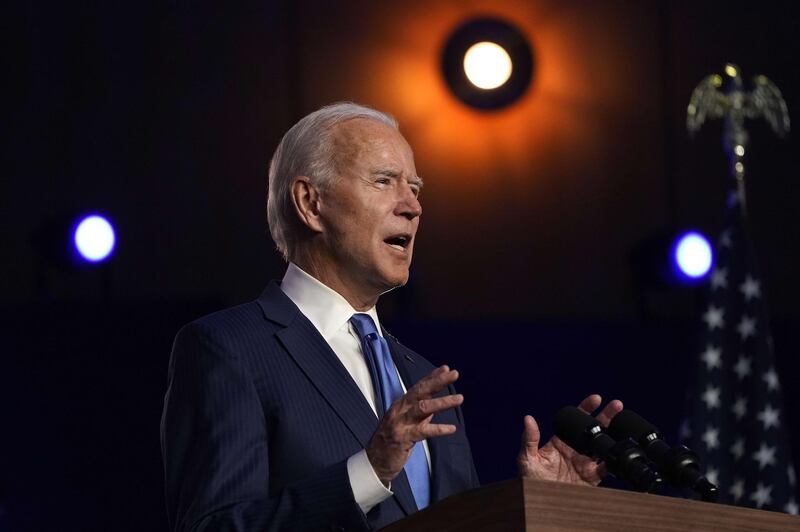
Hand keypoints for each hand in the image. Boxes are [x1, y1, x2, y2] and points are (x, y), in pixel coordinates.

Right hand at [366, 365, 462, 484]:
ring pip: (423, 408)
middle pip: (421, 392)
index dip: (433, 377)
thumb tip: (435, 403)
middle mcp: (400, 410)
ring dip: (442, 402)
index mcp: (401, 404)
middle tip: (454, 374)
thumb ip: (420, 411)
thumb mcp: (406, 421)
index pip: (419, 387)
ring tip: (459, 398)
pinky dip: (438, 429)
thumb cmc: (391, 441)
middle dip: (438, 382)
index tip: (446, 369)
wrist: (374, 462)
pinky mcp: (403, 437)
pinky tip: (452, 428)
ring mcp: (400, 423)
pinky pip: (423, 431)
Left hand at [517, 394, 622, 484]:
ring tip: (622, 424)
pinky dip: (614, 461)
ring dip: (613, 434)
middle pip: (594, 429)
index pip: (575, 420)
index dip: (586, 407)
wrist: (540, 503)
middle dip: (606, 416)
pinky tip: (618, 453)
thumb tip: (527, 418)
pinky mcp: (592, 477)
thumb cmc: (530, 479)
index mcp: (561, 440)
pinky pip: (607, 468)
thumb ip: (529, 439)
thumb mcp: (527, 458)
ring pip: (603, 445)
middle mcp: (576, 449)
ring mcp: (585, 462)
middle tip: (617, 404)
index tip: (596, 398)